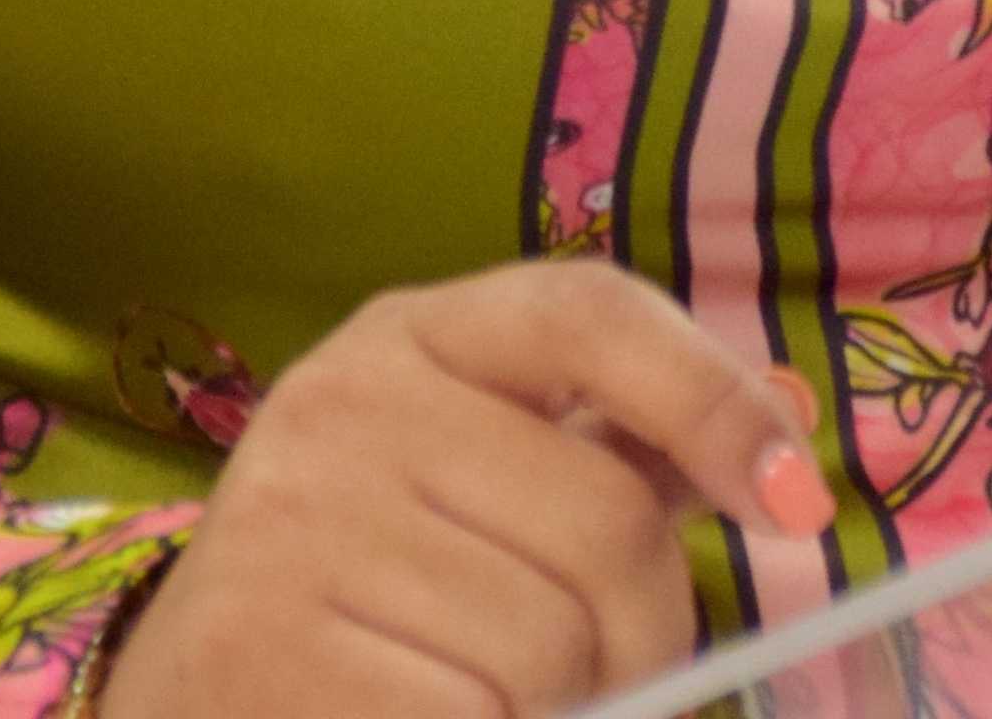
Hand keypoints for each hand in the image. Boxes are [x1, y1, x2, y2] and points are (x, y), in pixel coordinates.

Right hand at [103, 260, 830, 718]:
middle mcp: (342, 404)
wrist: (192, 696)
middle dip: (640, 636)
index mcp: (409, 338)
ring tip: (478, 696)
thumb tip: (792, 411)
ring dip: (557, 709)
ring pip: (550, 646)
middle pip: (606, 522)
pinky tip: (424, 717)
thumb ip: (628, 451)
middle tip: (588, 679)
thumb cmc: (375, 592)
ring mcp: (294, 525)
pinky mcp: (268, 648)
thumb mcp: (484, 484)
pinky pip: (477, 718)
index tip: (799, 503)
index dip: (713, 396)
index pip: (591, 313)